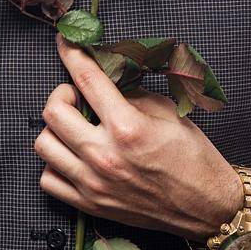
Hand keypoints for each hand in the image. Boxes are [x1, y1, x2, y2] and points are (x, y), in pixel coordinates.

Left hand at [35, 34, 244, 240]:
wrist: (207, 207)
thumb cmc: (193, 158)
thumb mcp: (168, 112)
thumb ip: (131, 93)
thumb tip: (105, 76)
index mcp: (128, 127)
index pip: (87, 79)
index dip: (72, 53)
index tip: (65, 42)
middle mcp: (105, 156)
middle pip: (54, 111)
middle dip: (62, 93)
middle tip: (76, 94)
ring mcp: (94, 183)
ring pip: (44, 144)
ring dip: (55, 128)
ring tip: (74, 126)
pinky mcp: (91, 204)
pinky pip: (48, 180)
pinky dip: (54, 163)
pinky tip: (72, 155)